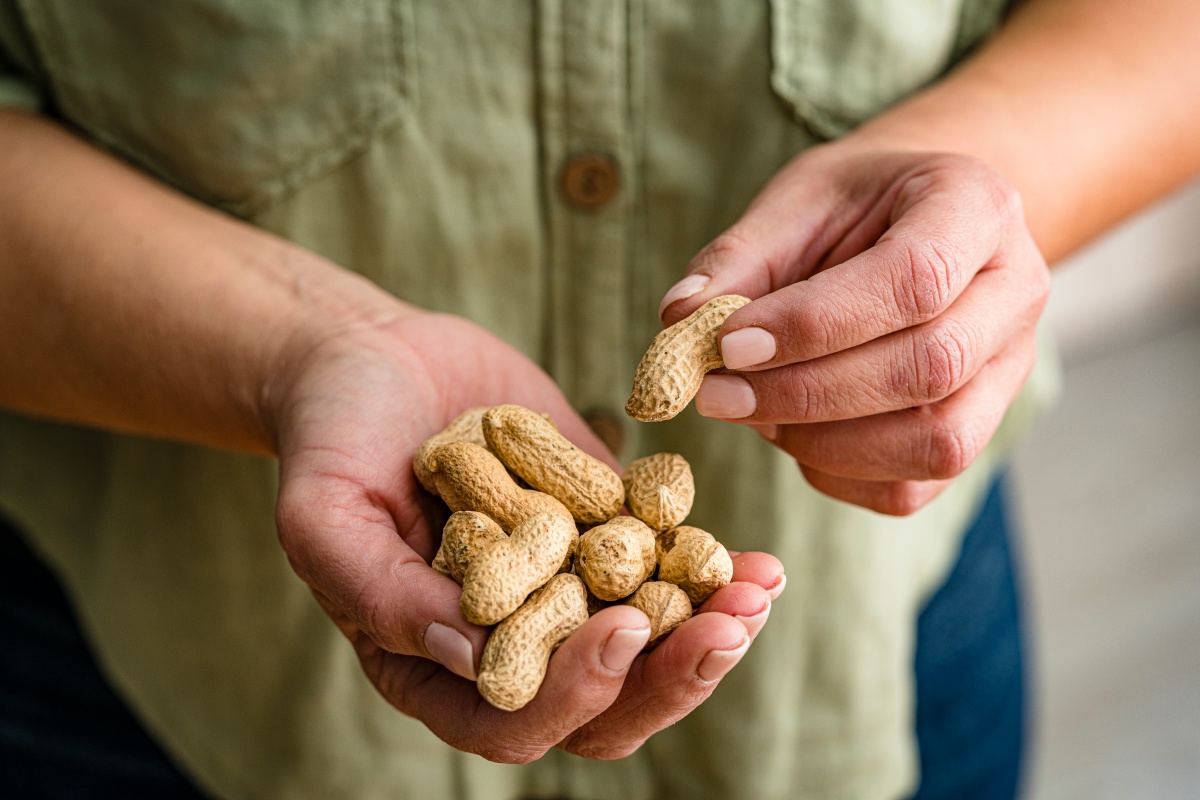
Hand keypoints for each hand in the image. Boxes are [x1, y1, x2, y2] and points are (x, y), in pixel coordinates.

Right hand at [269, 308, 784, 761]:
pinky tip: (757, 560)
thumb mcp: (326, 515)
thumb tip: (472, 657)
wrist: (374, 359)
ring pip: (649, 645)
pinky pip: (663, 568)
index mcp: (436, 662)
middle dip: (672, 673)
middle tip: (729, 627)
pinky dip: (710, 570)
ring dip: (710, 630)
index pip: (513, 718)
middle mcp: (509, 638)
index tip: (621, 631)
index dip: (575, 694)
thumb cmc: (332, 437)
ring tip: (758, 592)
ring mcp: (562, 587)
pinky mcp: (600, 532)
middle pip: (602, 701)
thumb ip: (383, 594)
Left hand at [661, 145, 1049, 514]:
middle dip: (806, 393)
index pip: (913, 279)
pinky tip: (790, 437)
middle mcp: (1016, 291)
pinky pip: (917, 486)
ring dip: (823, 442)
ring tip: (752, 412)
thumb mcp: (796, 202)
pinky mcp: (981, 426)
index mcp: (978, 208)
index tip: (727, 344)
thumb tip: (680, 318)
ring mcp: (1010, 369)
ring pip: (937, 442)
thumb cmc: (854, 206)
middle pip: (929, 368)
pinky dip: (839, 476)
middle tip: (715, 393)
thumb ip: (740, 258)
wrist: (915, 222)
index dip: (813, 324)